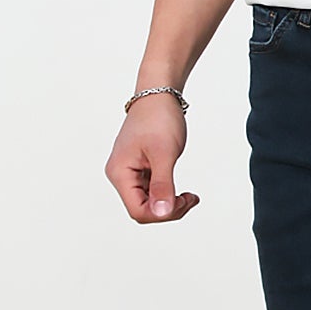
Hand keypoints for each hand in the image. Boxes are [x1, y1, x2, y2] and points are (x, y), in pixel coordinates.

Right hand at [105, 95, 199, 222]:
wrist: (158, 96)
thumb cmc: (158, 118)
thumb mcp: (164, 153)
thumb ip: (162, 185)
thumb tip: (162, 213)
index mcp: (120, 173)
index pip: (138, 210)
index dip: (162, 213)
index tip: (184, 200)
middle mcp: (121, 175)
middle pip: (142, 209)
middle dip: (168, 209)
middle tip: (190, 198)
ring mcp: (129, 173)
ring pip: (148, 203)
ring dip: (170, 203)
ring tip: (189, 196)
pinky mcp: (139, 170)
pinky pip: (152, 192)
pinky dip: (168, 194)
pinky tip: (182, 192)